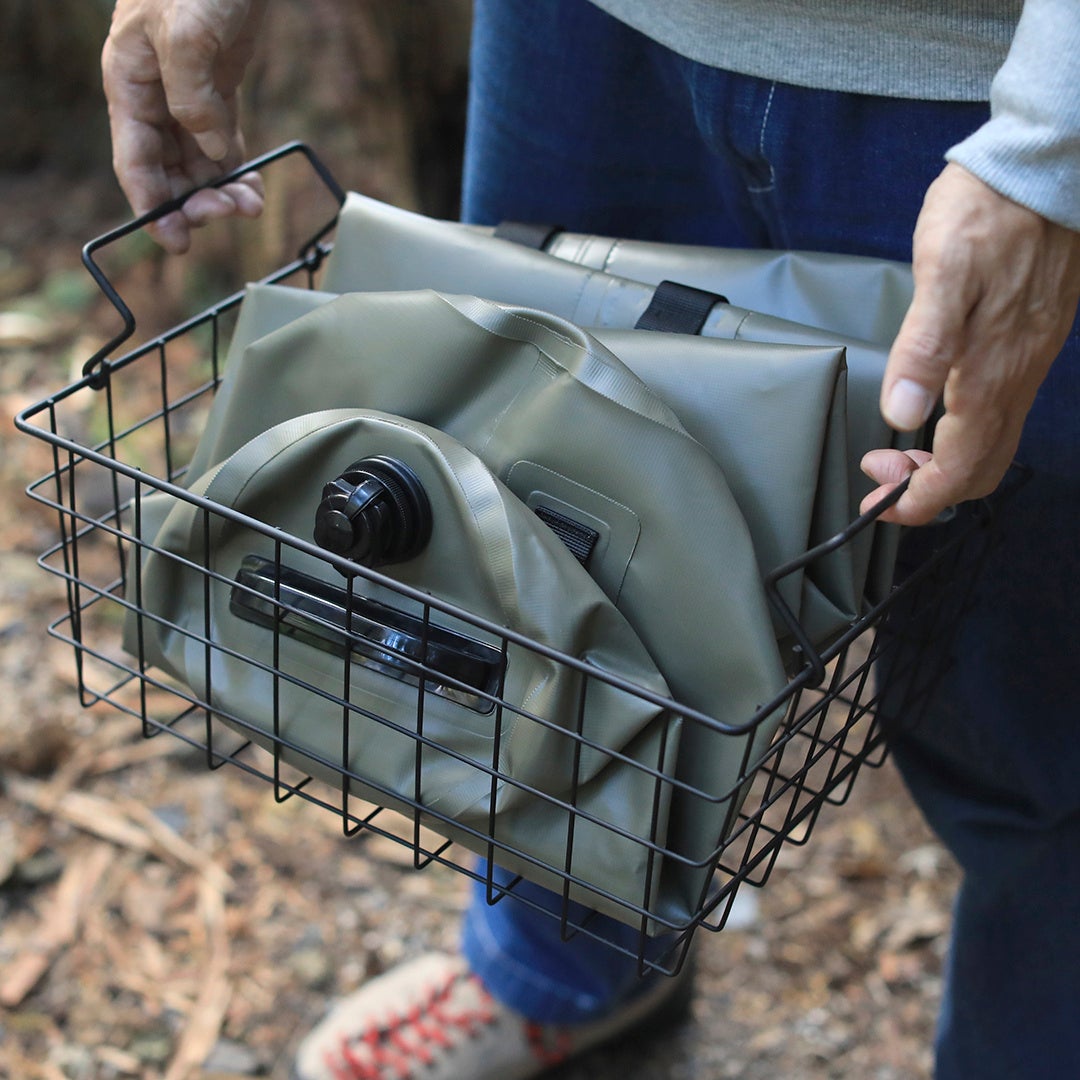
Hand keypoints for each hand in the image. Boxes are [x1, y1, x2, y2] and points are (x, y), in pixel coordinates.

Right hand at [102, 0, 268, 252]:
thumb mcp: (187, 31)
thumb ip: (192, 96)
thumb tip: (209, 152)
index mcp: (130, 83)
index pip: (135, 162)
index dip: (153, 207)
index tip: (176, 241)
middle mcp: (154, 97)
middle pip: (168, 172)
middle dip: (195, 201)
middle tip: (228, 214)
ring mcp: (187, 97)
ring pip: (197, 164)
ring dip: (220, 192)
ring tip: (250, 206)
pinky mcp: (219, 92)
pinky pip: (222, 146)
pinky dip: (236, 172)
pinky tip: (252, 188)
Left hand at [860, 163, 1079, 525]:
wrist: (1044, 167)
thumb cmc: (987, 213)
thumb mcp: (943, 272)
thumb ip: (924, 346)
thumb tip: (904, 413)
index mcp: (991, 371)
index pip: (961, 466)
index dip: (919, 499)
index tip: (878, 504)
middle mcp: (1015, 376)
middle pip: (981, 468)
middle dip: (928, 490)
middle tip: (880, 478)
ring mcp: (1026, 361)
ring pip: (993, 444)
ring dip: (943, 464)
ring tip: (897, 452)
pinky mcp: (1029, 343)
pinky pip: (1000, 413)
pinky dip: (963, 435)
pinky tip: (934, 414)